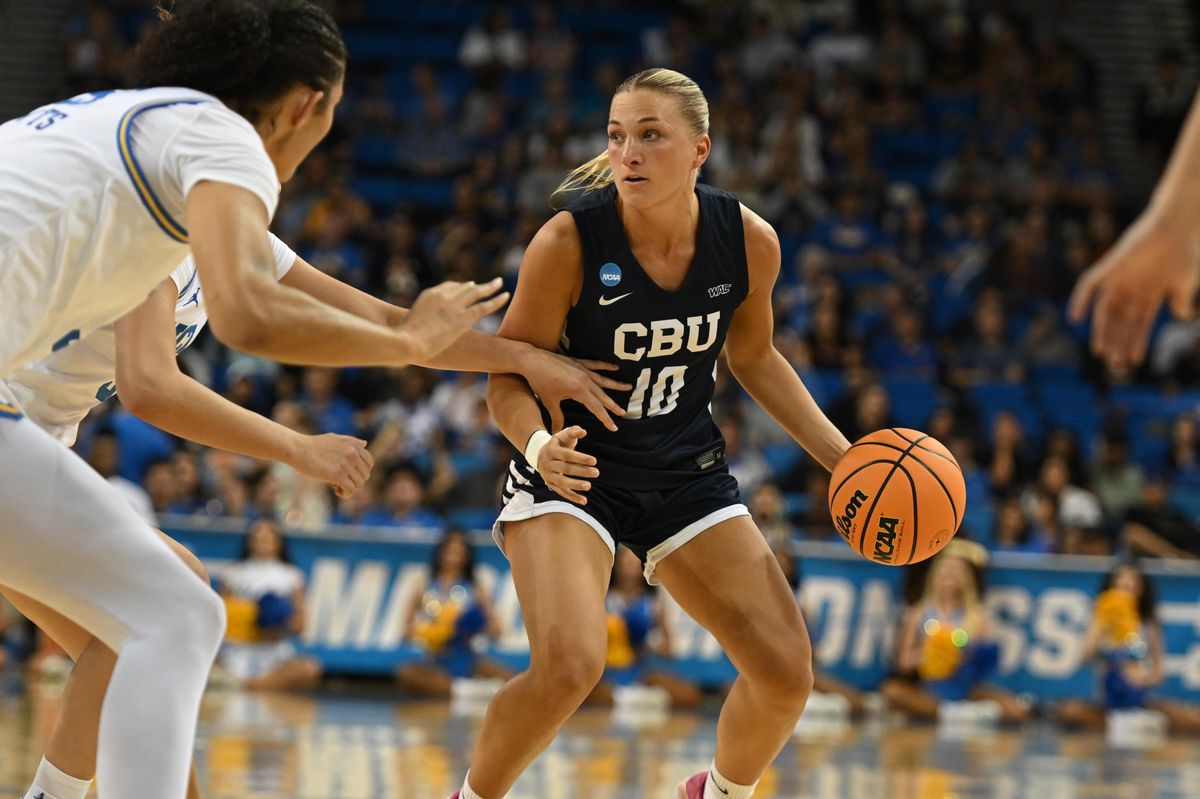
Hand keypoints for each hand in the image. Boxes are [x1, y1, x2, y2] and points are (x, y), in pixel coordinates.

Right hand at [290, 433, 374, 498]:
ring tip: (336, 485)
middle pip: (365, 475)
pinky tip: (335, 490)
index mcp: (354, 445)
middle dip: (354, 481)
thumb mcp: (335, 438)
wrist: (298, 448)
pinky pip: (350, 490)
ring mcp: (346, 464)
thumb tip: (365, 443)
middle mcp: (353, 454)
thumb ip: (351, 441)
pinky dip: (345, 494)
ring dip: (348, 488)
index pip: (369, 463)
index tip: (349, 475)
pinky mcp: (337, 474)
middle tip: (340, 481)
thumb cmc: (313, 444)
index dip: (360, 472)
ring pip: (359, 484)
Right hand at [401, 278, 509, 361]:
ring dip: (489, 287)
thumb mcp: (406, 327)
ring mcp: (454, 305)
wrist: (406, 342)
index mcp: (428, 295)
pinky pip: (484, 306)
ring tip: (499, 283)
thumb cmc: (401, 340)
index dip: (458, 289)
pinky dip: (496, 300)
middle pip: (462, 286)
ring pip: (476, 292)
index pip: (447, 287)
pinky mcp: (463, 318)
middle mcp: (443, 295)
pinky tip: (505, 295)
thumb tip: (411, 332)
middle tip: (484, 285)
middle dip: (473, 285)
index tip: (466, 290)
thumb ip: (414, 323)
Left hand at [523, 351, 629, 432]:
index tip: (614, 427)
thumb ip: (556, 418)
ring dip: (616, 385)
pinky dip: (606, 366)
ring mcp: (583, 370)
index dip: (606, 419)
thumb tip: (557, 434)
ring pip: (603, 380)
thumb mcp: (549, 402)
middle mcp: (585, 380)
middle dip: (613, 405)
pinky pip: (596, 365)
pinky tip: (616, 368)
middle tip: (623, 413)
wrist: (532, 360)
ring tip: (629, 387)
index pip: (597, 408)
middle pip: (603, 396)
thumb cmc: (540, 382)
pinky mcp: (579, 362)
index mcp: (579, 391)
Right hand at [535, 426, 598, 504]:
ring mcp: (549, 476)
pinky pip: (562, 492)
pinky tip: (584, 501)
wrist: (539, 454)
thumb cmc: (558, 444)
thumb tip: (583, 431)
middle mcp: (548, 464)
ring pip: (562, 482)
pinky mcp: (551, 484)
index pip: (567, 455)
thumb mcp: (562, 435)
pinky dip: (573, 497)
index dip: (580, 458)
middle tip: (596, 472)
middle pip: (565, 469)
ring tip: (589, 486)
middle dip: (581, 471)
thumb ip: (573, 432)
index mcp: (552, 451)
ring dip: (575, 485)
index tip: (594, 461)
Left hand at [1068, 213, 1199, 367]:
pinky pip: (1089, 284)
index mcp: (1149, 295)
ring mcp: (1119, 278)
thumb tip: (1180, 317)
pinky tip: (1074, 318)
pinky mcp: (1110, 266)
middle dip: (1117, 340)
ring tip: (1100, 350)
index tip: (1133, 361)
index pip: (1139, 324)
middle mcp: (1131, 289)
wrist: (1177, 224)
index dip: (1135, 342)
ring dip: (1101, 330)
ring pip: (1105, 309)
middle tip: (1113, 362)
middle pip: (1120, 320)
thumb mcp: (1184, 281)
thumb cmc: (1184, 251)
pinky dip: (1079, 300)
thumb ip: (1180, 299)